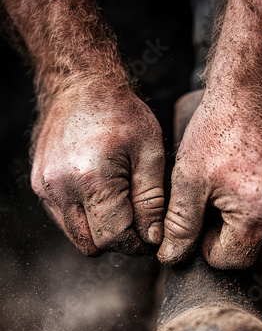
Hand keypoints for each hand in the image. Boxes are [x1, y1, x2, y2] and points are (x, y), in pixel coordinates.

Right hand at [31, 84, 164, 255]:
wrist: (81, 85)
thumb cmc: (120, 113)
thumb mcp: (150, 153)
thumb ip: (152, 200)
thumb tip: (151, 237)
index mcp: (92, 179)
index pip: (115, 238)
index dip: (138, 243)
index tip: (149, 235)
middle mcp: (61, 188)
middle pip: (93, 245)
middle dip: (118, 241)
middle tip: (136, 222)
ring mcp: (46, 188)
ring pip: (77, 237)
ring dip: (100, 232)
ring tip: (118, 206)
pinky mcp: (40, 186)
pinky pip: (65, 220)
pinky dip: (84, 218)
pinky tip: (99, 196)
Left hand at [158, 90, 261, 268]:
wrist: (250, 93)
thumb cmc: (219, 129)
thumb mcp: (188, 179)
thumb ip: (180, 224)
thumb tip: (172, 255)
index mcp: (259, 210)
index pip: (232, 260)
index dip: (207, 248)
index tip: (198, 225)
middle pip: (254, 255)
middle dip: (228, 243)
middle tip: (210, 213)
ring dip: (245, 232)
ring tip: (226, 201)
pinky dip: (260, 216)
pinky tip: (244, 192)